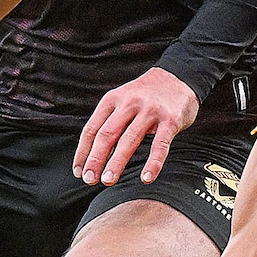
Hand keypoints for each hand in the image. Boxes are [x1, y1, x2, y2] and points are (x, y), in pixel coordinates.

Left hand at [76, 67, 198, 185]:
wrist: (178, 76)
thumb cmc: (146, 95)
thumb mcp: (122, 99)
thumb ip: (109, 120)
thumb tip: (92, 153)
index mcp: (112, 100)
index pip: (92, 129)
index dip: (83, 152)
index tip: (78, 171)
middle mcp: (129, 103)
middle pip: (107, 135)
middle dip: (95, 159)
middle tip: (89, 179)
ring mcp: (150, 111)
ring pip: (129, 140)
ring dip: (116, 162)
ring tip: (108, 180)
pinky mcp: (171, 120)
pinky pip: (160, 145)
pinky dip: (153, 163)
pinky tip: (146, 178)